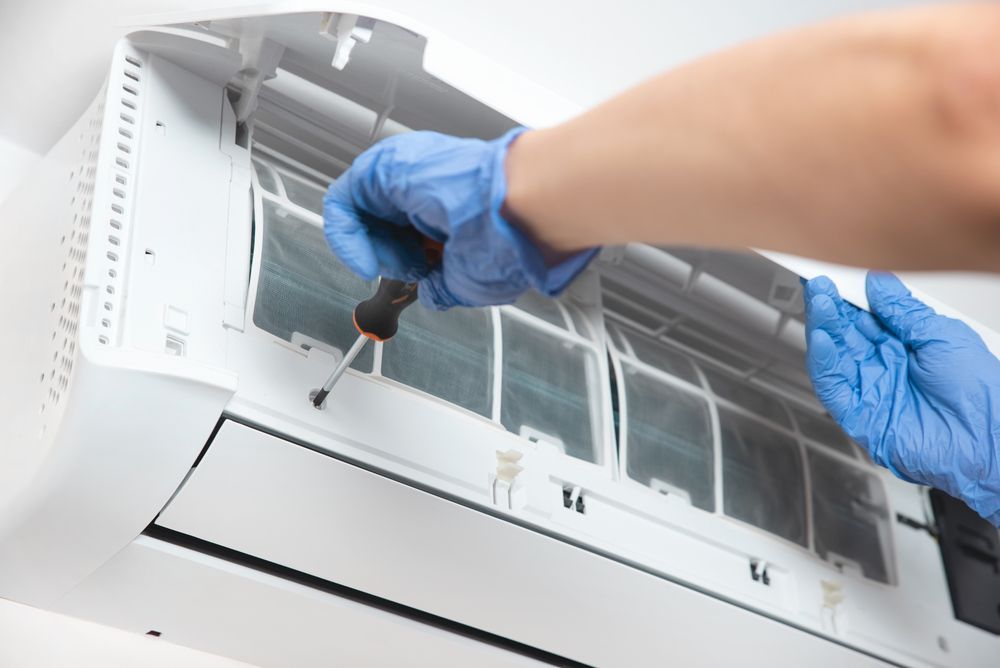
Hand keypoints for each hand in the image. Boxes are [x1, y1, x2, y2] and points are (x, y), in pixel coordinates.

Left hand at [322, 129, 596, 309]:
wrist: (520, 210)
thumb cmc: (511, 240)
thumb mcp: (470, 278)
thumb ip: (445, 284)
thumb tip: (433, 293)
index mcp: (453, 207)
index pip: (409, 235)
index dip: (404, 263)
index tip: (417, 280)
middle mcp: (428, 186)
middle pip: (383, 224)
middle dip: (391, 257)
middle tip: (414, 272)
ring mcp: (407, 173)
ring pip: (364, 213)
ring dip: (375, 250)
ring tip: (408, 263)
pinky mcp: (383, 166)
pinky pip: (344, 201)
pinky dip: (346, 237)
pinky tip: (366, 258)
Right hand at [805, 272, 999, 524]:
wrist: (988, 440)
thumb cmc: (981, 395)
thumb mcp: (944, 336)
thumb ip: (904, 311)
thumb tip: (879, 284)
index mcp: (906, 348)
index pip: (867, 317)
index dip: (849, 297)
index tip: (837, 277)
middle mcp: (885, 368)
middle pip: (845, 335)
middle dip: (830, 309)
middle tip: (819, 285)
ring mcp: (871, 391)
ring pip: (834, 357)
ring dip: (823, 329)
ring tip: (820, 302)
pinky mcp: (859, 416)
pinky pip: (833, 388)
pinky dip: (824, 364)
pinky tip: (824, 340)